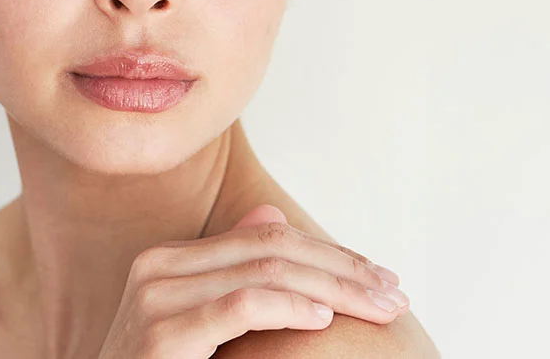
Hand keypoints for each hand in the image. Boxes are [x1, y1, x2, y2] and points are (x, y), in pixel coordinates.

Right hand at [97, 204, 408, 358]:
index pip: (265, 238)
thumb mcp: (198, 324)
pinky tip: (323, 318)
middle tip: (393, 293)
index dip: (328, 254)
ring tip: (377, 307)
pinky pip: (239, 307)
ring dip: (333, 288)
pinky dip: (288, 307)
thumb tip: (271, 216)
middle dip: (342, 269)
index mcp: (168, 261)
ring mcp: (155, 298)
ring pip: (264, 271)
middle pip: (271, 248)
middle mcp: (158, 267)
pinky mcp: (162, 334)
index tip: (378, 278)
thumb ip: (232, 272)